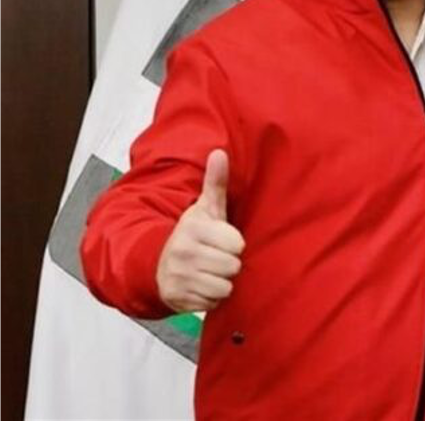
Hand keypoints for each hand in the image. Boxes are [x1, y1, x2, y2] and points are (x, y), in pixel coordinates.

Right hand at [156, 149, 244, 312]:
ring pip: (225, 286)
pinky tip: (201, 285)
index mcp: (193, 229)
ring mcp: (180, 278)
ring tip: (208, 271)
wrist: (156, 264)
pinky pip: (214, 302)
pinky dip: (211, 297)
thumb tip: (220, 153)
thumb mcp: (204, 209)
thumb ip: (215, 183)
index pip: (237, 244)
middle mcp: (184, 253)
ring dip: (221, 281)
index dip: (233, 243)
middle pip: (233, 266)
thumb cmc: (191, 235)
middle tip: (215, 257)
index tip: (221, 239)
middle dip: (228, 263)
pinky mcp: (179, 300)